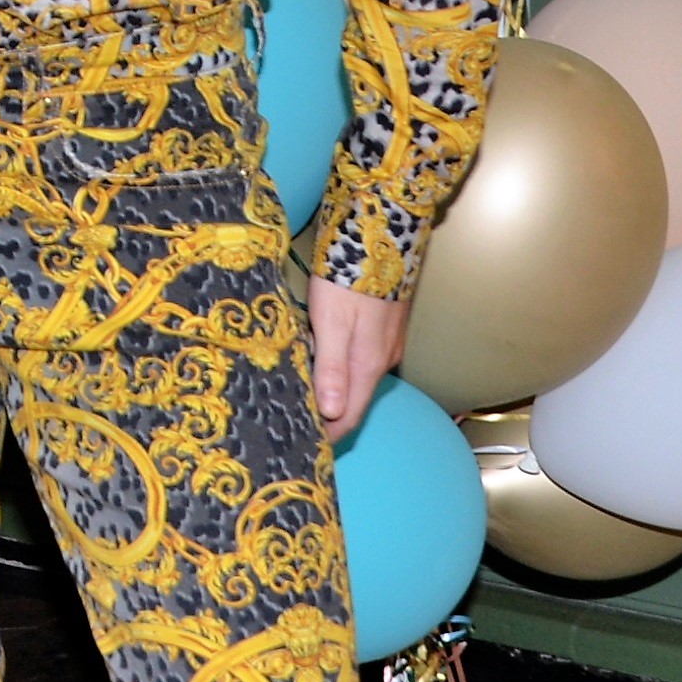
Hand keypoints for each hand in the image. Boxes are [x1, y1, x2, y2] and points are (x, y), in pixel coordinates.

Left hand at [306, 275, 407, 440]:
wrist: (378, 238)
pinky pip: (360, 361)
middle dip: (329, 416)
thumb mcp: (331, 322)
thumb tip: (332, 413)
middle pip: (354, 401)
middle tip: (297, 422)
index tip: (305, 443)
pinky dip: (341, 370)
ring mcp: (385, 346)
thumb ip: (332, 368)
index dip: (328, 433)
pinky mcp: (382, 331)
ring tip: (303, 396)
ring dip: (334, 392)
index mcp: (367, 364)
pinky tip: (321, 362)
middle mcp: (381, 361)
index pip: (349, 415)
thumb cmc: (347, 280)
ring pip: (357, 381)